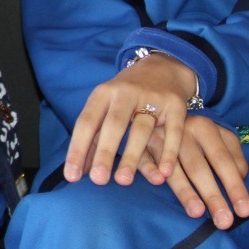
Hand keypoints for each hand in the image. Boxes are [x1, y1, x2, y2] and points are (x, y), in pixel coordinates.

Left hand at [65, 54, 197, 185]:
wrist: (163, 67)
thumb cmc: (126, 96)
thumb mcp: (106, 107)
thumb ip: (94, 137)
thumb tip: (78, 171)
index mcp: (103, 94)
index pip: (87, 122)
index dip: (78, 148)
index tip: (72, 176)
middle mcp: (126, 93)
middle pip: (114, 124)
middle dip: (105, 152)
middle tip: (98, 180)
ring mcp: (152, 97)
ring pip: (141, 129)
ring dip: (131, 155)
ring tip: (123, 181)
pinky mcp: (175, 104)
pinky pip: (173, 130)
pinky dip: (169, 151)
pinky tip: (164, 172)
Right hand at [137, 117, 248, 228]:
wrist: (158, 111)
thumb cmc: (196, 134)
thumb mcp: (219, 137)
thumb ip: (234, 156)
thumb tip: (240, 178)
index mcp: (205, 128)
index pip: (223, 160)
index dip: (235, 186)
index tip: (244, 211)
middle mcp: (183, 131)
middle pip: (199, 167)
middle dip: (213, 196)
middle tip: (224, 222)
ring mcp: (159, 137)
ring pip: (173, 167)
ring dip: (184, 190)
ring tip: (197, 212)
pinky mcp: (141, 144)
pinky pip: (144, 159)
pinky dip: (150, 169)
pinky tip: (158, 181)